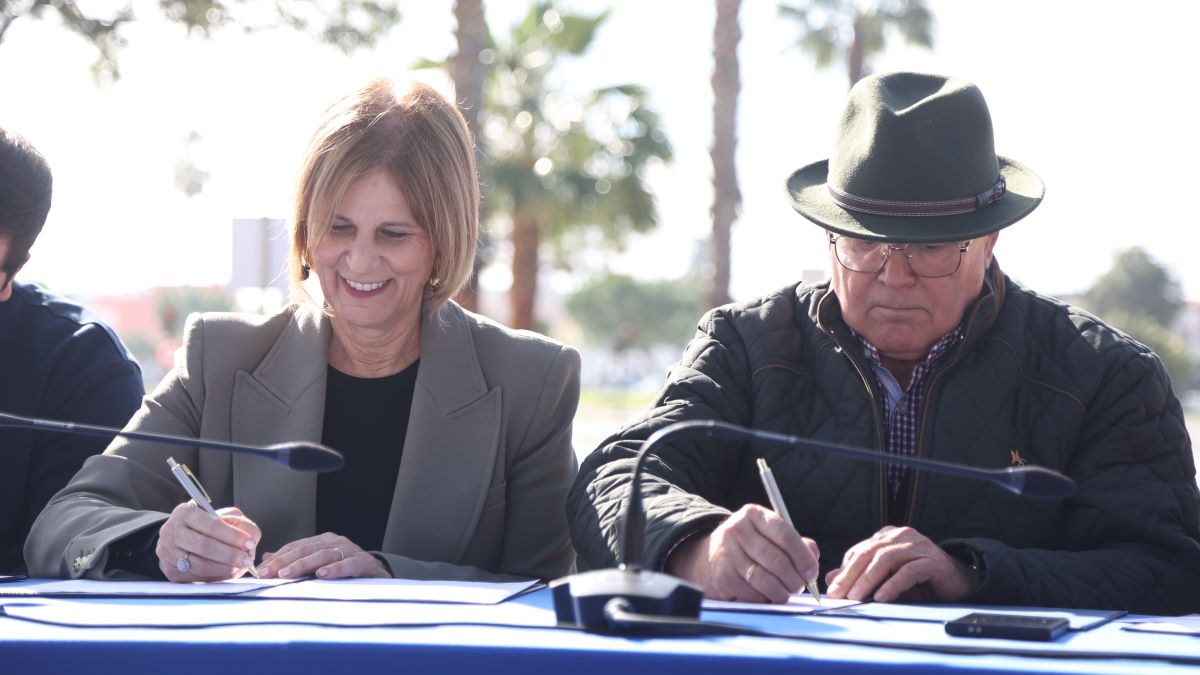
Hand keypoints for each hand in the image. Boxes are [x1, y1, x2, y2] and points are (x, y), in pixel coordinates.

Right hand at [157, 502, 260, 582]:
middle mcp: (171, 532)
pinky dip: (216, 577)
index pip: (211, 526)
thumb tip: (250, 541)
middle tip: (247, 559)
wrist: (183, 536)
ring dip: (224, 568)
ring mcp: (168, 553)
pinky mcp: (170, 571)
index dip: (232, 536)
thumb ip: (240, 525)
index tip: (249, 543)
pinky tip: (227, 572)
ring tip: (240, 567)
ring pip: (200, 565)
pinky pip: (196, 577)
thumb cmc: (207, 525)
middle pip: (204, 546)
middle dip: (230, 554)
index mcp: (185, 513)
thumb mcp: (225, 516)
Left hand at [256, 533, 388, 579]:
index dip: (278, 558)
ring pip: (323, 555)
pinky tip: (322, 574)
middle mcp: (335, 542)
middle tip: (268, 573)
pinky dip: (335, 569)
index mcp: (322, 541)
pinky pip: (348, 564)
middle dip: (284, 562)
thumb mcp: (319, 565)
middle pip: (306, 549)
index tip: (260, 571)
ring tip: (287, 574)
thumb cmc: (345, 571)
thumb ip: (295, 560)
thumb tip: (267, 557)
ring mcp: (350, 550)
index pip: (296, 547)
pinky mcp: (364, 562)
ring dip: (303, 565)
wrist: (379, 576)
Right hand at [666, 504, 818, 603]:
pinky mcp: (722, 576)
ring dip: (782, 592)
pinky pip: (753, 593)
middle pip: (777, 560)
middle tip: (801, 586)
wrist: (709, 557)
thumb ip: (797, 543)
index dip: (803, 557)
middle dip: (795, 579)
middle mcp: (737, 530)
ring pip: (766, 579)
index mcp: (753, 514)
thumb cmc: (749, 547)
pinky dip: (765, 599)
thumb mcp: (769, 535)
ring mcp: (727, 553)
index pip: (785, 534)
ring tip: (787, 593)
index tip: (812, 572)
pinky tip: (767, 595)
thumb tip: (812, 560)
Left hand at [824, 525, 977, 602]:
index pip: (859, 551)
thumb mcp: (886, 579)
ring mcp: (918, 546)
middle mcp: (901, 536)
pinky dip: (893, 584)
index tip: (833, 589)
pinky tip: (882, 597)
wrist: (959, 582)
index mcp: (887, 536)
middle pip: (869, 553)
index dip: (845, 570)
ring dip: (868, 579)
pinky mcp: (932, 561)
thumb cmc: (920, 581)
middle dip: (851, 575)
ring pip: (886, 559)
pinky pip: (908, 571)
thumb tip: (830, 579)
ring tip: (856, 597)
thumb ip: (860, 576)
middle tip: (839, 594)